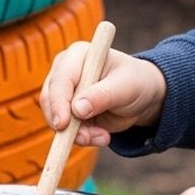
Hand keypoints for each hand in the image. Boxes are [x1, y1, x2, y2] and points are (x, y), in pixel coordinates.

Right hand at [39, 43, 166, 147]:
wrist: (144, 97)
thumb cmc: (136, 82)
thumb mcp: (126, 87)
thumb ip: (102, 96)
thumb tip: (77, 110)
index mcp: (77, 56)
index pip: (60, 79)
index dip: (58, 102)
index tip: (63, 124)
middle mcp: (65, 72)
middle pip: (50, 99)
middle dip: (66, 124)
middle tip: (87, 138)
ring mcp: (65, 93)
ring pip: (56, 118)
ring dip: (78, 134)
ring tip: (103, 137)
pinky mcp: (69, 112)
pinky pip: (66, 130)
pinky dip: (83, 138)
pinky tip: (102, 136)